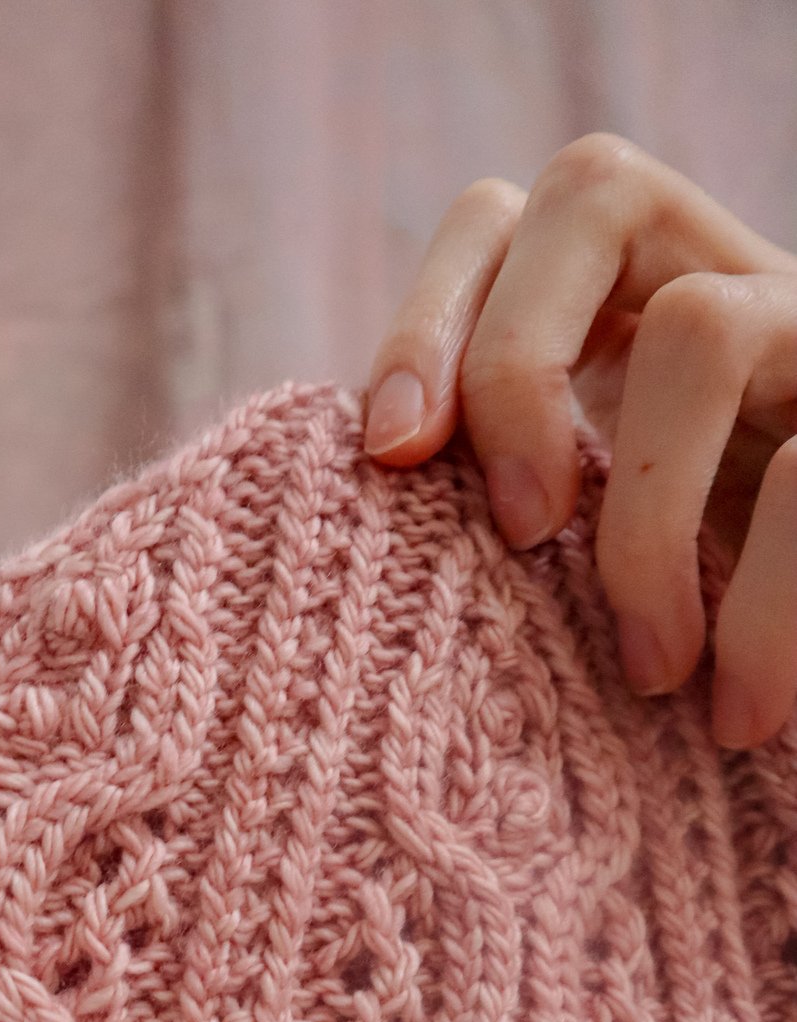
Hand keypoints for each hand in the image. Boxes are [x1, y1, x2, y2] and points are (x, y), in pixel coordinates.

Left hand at [362, 133, 796, 749]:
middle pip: (593, 193)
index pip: (501, 220)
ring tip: (651, 672)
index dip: (428, 317)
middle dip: (515, 368)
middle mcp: (726, 282)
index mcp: (626, 309)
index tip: (390, 456)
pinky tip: (741, 713)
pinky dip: (763, 615)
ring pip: (701, 327)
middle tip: (517, 534)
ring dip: (643, 524)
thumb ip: (499, 506)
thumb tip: (377, 490)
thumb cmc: (697, 636)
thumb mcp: (581, 560)